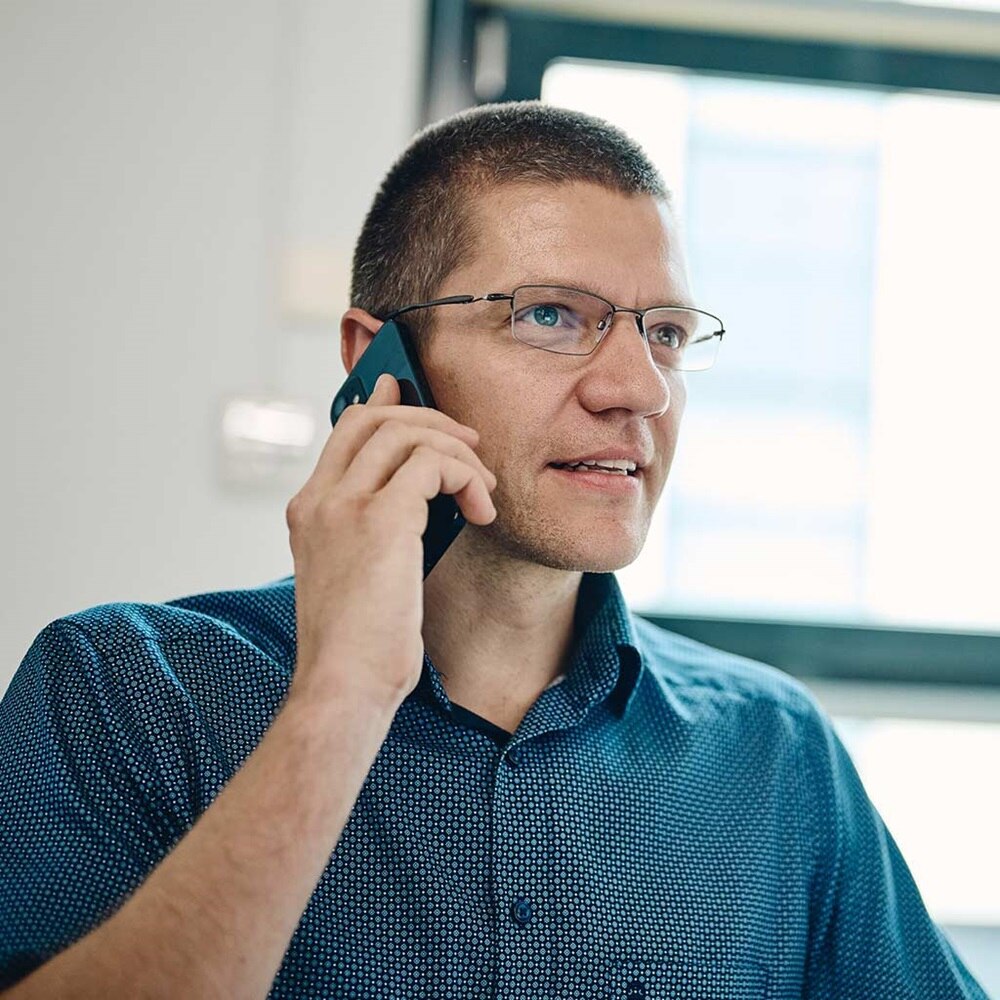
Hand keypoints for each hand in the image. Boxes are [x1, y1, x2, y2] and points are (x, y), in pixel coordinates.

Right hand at [284, 374, 496, 710]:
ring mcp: (344, 506)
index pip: (345, 432)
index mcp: (308, 511)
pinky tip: (480, 510)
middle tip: (470, 444)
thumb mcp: (356, 577)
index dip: (382, 405)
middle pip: (375, 418)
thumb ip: (375, 530)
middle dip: (430, 419)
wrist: (343, 686)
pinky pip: (432, 465)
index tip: (407, 390)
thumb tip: (416, 497)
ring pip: (407, 434)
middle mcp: (320, 499)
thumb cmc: (358, 645)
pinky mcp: (380, 520)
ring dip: (457, 452)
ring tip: (482, 489)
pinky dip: (465, 477)